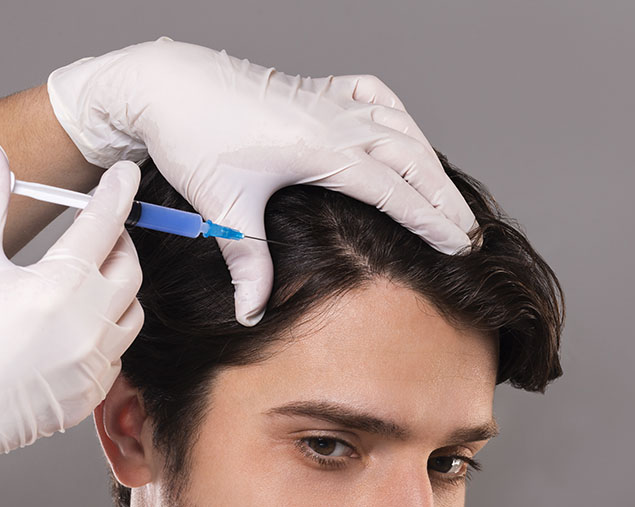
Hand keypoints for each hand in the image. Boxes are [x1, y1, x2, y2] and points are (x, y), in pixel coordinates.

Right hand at [0, 134, 143, 501]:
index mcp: (57, 287)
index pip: (105, 224)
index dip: (118, 193)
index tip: (125, 175)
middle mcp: (86, 326)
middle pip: (129, 267)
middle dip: (117, 244)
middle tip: (96, 234)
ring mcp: (93, 364)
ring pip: (132, 311)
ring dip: (115, 290)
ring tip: (82, 283)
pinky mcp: (91, 393)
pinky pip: (117, 352)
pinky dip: (104, 333)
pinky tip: (73, 328)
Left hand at [47, 37, 476, 325]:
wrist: (165, 83)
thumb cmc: (191, 138)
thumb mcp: (223, 207)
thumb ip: (247, 263)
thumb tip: (254, 314)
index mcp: (321, 149)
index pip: (395, 190)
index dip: (431, 220)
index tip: (460, 245)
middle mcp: (335, 120)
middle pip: (412, 159)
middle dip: (445, 197)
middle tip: (470, 233)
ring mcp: (328, 101)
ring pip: (400, 127)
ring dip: (429, 161)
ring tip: (449, 195)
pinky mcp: (316, 89)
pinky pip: (373, 95)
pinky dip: (396, 114)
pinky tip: (401, 131)